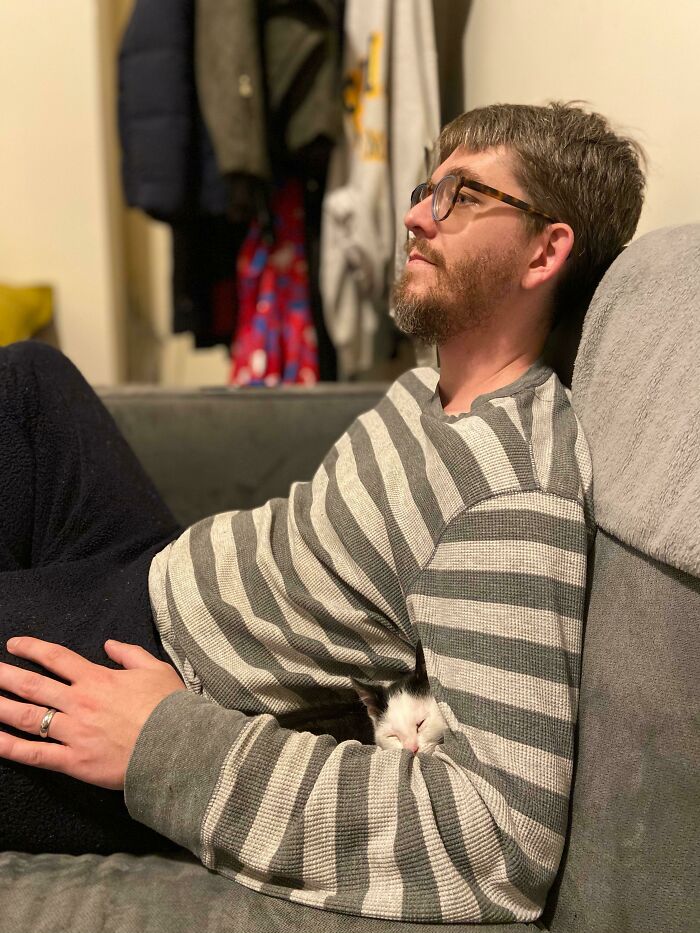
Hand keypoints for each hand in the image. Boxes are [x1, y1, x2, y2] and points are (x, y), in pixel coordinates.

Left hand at [0, 637, 185, 790]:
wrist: (177, 747)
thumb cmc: (169, 708)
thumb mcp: (155, 670)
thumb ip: (129, 654)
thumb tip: (109, 644)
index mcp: (97, 679)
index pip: (56, 658)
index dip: (32, 649)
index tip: (14, 644)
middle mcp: (79, 702)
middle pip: (32, 685)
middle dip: (4, 675)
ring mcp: (73, 732)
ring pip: (26, 717)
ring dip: (0, 707)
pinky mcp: (73, 761)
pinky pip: (34, 754)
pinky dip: (9, 748)